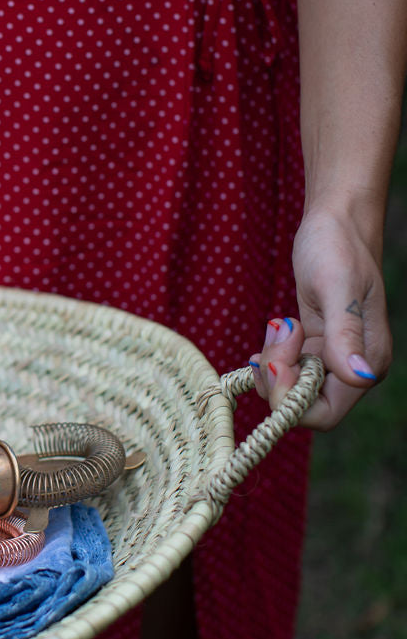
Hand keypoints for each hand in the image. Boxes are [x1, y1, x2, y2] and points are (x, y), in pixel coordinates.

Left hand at [250, 204, 390, 429]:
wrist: (335, 224)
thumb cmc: (338, 247)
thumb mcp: (335, 285)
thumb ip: (344, 332)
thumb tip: (358, 377)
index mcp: (367, 362)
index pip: (323, 413)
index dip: (291, 398)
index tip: (277, 360)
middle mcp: (353, 369)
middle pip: (302, 406)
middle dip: (277, 379)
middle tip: (274, 337)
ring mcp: (334, 359)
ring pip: (290, 388)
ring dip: (273, 363)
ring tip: (280, 324)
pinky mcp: (317, 348)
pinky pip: (288, 371)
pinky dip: (272, 358)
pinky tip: (272, 334)